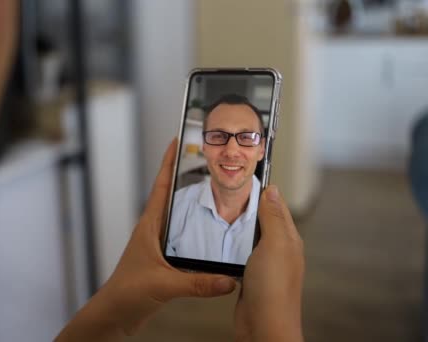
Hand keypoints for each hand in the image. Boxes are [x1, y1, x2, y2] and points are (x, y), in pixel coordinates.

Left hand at [56, 139, 236, 340]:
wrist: (114, 315)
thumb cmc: (126, 294)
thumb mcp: (164, 284)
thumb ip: (198, 282)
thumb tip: (228, 279)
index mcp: (150, 227)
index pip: (161, 187)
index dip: (168, 163)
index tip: (176, 142)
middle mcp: (154, 232)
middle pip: (171, 198)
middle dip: (185, 178)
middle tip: (203, 162)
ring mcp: (159, 246)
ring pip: (179, 219)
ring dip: (192, 206)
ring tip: (214, 194)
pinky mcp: (164, 262)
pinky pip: (184, 241)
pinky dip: (197, 235)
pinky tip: (211, 239)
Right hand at [234, 186, 304, 341]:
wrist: (264, 327)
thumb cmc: (273, 290)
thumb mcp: (275, 245)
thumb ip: (273, 217)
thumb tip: (272, 190)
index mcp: (288, 239)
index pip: (276, 206)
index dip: (264, 190)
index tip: (249, 175)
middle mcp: (278, 250)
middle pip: (262, 220)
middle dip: (248, 206)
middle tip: (230, 191)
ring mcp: (263, 264)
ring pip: (249, 237)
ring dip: (238, 226)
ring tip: (223, 212)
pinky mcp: (249, 276)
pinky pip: (240, 253)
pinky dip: (231, 245)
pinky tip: (220, 242)